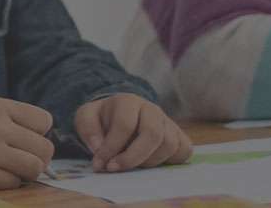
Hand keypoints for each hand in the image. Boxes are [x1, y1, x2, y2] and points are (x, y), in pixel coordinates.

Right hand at [0, 97, 54, 189]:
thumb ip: (20, 122)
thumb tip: (48, 151)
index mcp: (1, 107)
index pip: (45, 121)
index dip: (38, 131)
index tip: (22, 134)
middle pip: (45, 147)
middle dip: (38, 156)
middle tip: (23, 156)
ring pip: (35, 167)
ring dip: (28, 171)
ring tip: (15, 167)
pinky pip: (15, 182)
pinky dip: (9, 181)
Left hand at [74, 93, 191, 172]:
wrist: (119, 115)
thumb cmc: (103, 119)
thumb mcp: (86, 118)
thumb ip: (88, 130)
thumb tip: (99, 149)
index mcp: (128, 101)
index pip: (125, 125)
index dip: (112, 147)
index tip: (100, 163)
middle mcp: (152, 109)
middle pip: (153, 134)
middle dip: (133, 157)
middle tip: (115, 168)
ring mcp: (167, 122)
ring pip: (169, 144)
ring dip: (148, 162)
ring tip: (132, 164)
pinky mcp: (178, 135)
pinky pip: (184, 150)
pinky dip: (170, 161)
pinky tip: (151, 162)